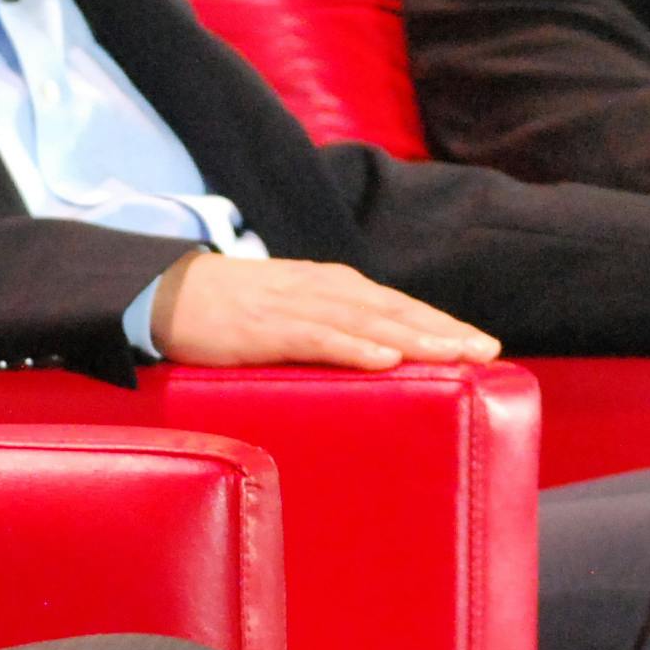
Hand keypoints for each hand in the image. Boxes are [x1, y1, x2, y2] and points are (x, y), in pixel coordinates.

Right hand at [147, 252, 499, 368]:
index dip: (441, 323)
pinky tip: (384, 358)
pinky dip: (354, 345)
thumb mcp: (290, 313)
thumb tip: (375, 362)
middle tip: (487, 350)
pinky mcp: (264, 327)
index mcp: (330, 287)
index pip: (397, 305)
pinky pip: (317, 336)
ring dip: (413, 336)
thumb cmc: (231, 311)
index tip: (484, 345)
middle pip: (393, 309)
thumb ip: (329, 329)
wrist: (163, 292)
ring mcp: (293, 305)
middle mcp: (320, 289)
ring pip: (365, 320)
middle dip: (442, 329)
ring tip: (454, 355)